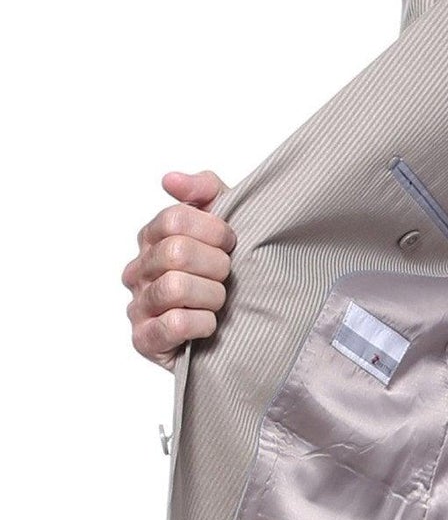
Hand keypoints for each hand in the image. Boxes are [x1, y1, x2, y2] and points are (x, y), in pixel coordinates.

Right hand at [123, 170, 234, 369]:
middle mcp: (139, 270)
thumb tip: (170, 179)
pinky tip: (209, 326)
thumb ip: (204, 191)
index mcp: (151, 239)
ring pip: (175, 287)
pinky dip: (201, 324)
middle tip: (227, 278)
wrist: (238, 333)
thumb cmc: (226, 277)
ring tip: (219, 303)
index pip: (175, 219)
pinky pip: (173, 325)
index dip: (214, 231)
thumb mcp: (224, 226)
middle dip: (216, 266)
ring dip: (211, 296)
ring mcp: (138, 305)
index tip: (231, 244)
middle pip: (176, 252)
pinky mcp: (144, 339)